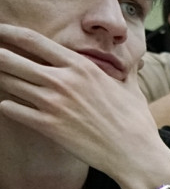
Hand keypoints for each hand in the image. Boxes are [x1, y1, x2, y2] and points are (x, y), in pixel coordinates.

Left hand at [0, 24, 169, 188]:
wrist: (137, 156)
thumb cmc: (136, 124)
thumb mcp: (131, 90)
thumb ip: (124, 72)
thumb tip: (133, 64)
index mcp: (81, 67)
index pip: (33, 41)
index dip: (9, 33)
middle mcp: (63, 81)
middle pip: (10, 58)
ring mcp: (53, 104)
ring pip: (6, 81)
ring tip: (0, 79)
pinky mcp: (48, 126)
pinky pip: (10, 109)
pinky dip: (5, 105)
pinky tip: (9, 106)